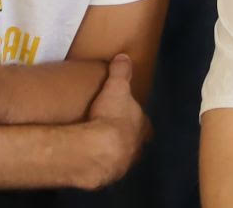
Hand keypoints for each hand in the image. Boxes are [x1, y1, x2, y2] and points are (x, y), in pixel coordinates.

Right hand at [80, 54, 148, 189]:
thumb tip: (124, 56)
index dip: (137, 120)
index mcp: (142, 127)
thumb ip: (121, 72)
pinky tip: (88, 161)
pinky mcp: (105, 177)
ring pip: (121, 159)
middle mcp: (136, 148)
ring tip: (98, 148)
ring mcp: (122, 165)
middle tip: (112, 133)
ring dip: (113, 154)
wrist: (98, 149)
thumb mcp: (116, 88)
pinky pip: (103, 170)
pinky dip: (97, 165)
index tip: (129, 117)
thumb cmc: (112, 116)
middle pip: (134, 144)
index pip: (144, 124)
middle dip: (127, 139)